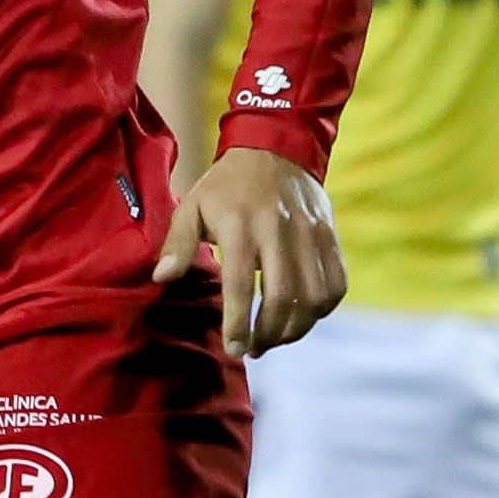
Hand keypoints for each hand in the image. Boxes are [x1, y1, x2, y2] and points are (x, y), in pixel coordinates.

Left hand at [154, 144, 345, 355]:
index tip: (234, 348)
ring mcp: (309, 233)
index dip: (238, 323)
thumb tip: (162, 278)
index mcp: (239, 226)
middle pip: (282, 298)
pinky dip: (323, 309)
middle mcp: (278, 231)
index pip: (240, 286)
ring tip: (277, 338)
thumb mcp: (192, 206)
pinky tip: (303, 317)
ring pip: (313, 296)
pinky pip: (336, 283)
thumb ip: (178, 244)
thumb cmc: (225, 186)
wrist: (274, 148)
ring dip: (297, 328)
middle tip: (253, 349)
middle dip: (268, 334)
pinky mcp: (329, 235)